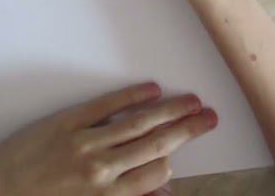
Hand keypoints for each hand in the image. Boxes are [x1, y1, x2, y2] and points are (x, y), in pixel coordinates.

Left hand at [0, 82, 214, 195]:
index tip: (186, 146)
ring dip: (170, 111)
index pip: (156, 174)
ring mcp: (83, 143)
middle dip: (188, 130)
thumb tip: (162, 194)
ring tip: (192, 101)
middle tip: (210, 116)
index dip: (174, 160)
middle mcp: (100, 170)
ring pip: (138, 123)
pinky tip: (151, 89)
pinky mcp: (64, 123)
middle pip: (156, 144)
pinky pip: (105, 106)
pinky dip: (130, 96)